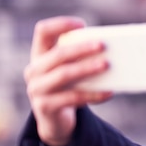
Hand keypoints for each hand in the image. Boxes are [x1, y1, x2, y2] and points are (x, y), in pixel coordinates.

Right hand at [23, 16, 112, 145]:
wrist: (54, 121)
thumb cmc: (68, 88)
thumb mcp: (71, 71)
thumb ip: (82, 59)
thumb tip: (112, 51)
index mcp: (39, 55)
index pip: (43, 31)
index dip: (60, 25)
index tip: (82, 24)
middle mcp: (34, 70)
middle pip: (58, 54)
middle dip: (81, 49)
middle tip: (103, 45)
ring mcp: (37, 89)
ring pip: (64, 75)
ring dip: (87, 69)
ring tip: (107, 65)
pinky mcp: (45, 107)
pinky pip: (72, 98)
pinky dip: (93, 94)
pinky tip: (109, 92)